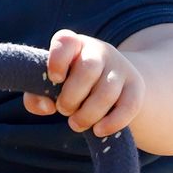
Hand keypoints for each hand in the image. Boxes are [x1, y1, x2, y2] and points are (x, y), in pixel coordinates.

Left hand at [23, 29, 143, 136]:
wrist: (111, 84)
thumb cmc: (70, 85)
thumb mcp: (50, 85)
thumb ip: (36, 95)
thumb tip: (45, 107)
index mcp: (74, 44)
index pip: (66, 41)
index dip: (57, 60)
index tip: (54, 79)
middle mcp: (99, 50)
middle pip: (88, 69)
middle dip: (72, 97)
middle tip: (64, 110)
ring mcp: (120, 67)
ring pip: (107, 92)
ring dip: (88, 114)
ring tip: (76, 124)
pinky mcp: (136, 86)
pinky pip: (129, 106)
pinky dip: (112, 122)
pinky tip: (98, 131)